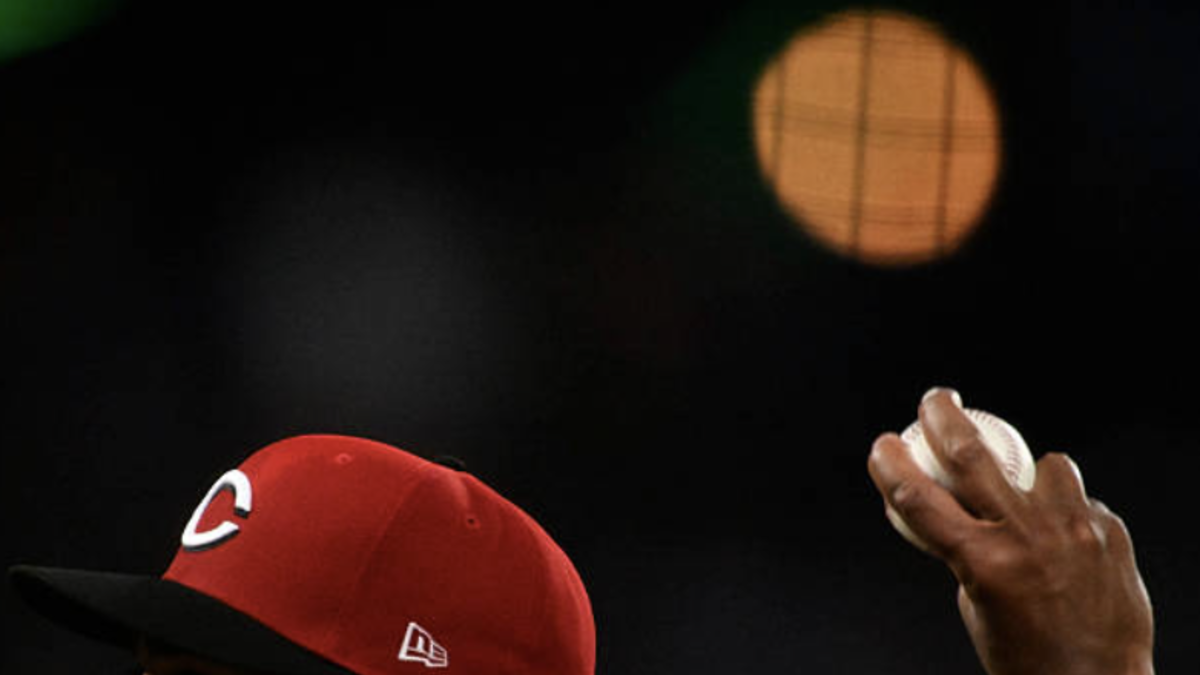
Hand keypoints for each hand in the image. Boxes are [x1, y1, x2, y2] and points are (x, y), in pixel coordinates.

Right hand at [867, 389, 1154, 674]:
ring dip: (1031, 472)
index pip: (918, 496)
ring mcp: (1073, 531)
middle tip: (935, 399)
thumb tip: (959, 508)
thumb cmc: (1023, 657)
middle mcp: (1025, 537)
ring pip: (1048, 465)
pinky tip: (1069, 541)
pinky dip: (1069, 512)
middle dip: (944, 415)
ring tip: (1031, 494)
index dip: (890, 463)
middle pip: (972, 453)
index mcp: (981, 561)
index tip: (882, 445)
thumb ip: (967, 550)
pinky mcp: (1108, 534)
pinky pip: (1082, 502)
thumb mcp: (974, 602)